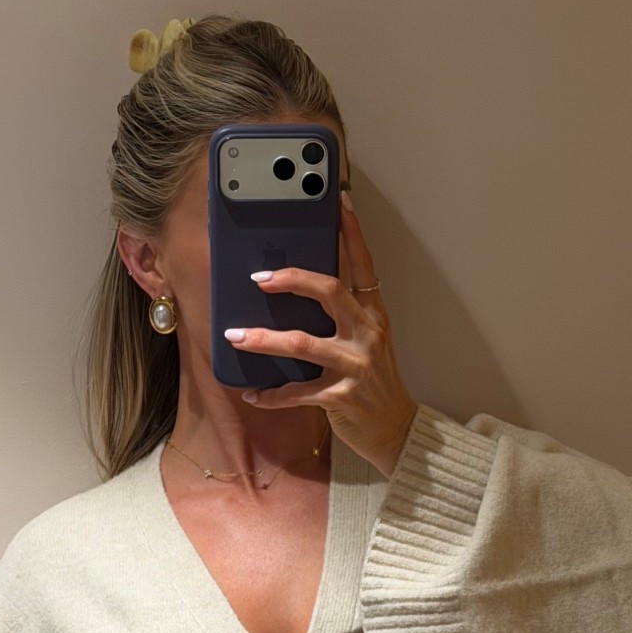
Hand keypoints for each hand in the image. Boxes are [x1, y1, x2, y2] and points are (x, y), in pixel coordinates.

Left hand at [223, 189, 418, 478]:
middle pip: (329, 292)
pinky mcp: (341, 397)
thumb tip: (298, 295)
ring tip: (235, 335)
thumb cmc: (374, 384)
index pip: (364, 265)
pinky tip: (252, 394)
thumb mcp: (367, 344)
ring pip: (303, 342)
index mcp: (373, 315)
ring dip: (264, 338)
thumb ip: (342, 319)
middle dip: (291, 279)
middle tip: (259, 278)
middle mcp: (367, 334)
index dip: (352, 233)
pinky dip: (271, 395)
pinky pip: (297, 392)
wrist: (396, 430)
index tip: (339, 202)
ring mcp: (355, 365)